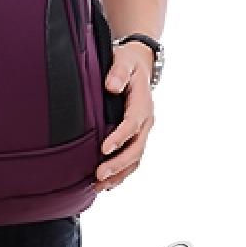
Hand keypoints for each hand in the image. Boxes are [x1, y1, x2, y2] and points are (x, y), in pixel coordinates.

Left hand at [93, 41, 155, 192]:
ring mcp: (143, 130)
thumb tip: (112, 86)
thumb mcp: (123, 60)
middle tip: (99, 175)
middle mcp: (146, 120)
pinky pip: (132, 157)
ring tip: (100, 186)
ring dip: (119, 173)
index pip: (132, 123)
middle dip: (119, 163)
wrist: (139, 64)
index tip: (104, 149)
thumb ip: (118, 72)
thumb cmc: (127, 62)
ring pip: (135, 157)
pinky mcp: (137, 136)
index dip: (120, 137)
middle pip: (136, 147)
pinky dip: (122, 172)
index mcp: (142, 103)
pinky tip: (107, 184)